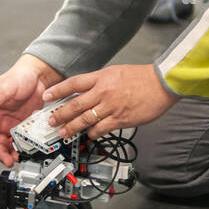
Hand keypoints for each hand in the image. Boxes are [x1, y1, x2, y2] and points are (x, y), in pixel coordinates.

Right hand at [0, 54, 63, 167]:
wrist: (39, 78)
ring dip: (2, 154)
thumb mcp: (8, 84)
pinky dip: (14, 150)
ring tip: (9, 161)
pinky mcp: (19, 128)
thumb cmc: (20, 77)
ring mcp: (8, 124)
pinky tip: (17, 155)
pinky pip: (14, 143)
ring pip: (1, 144)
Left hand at [43, 64, 178, 138]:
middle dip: (61, 114)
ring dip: (72, 127)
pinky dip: (93, 133)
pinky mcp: (120, 119)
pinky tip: (88, 135)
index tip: (47, 96)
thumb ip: (100, 81)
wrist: (161, 83)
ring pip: (85, 118)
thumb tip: (87, 89)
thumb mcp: (116, 72)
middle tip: (51, 121)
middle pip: (75, 104)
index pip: (74, 83)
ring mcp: (111, 106)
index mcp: (101, 77)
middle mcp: (103, 92)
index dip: (58, 90)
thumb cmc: (142, 78)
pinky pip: (102, 128)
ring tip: (64, 132)